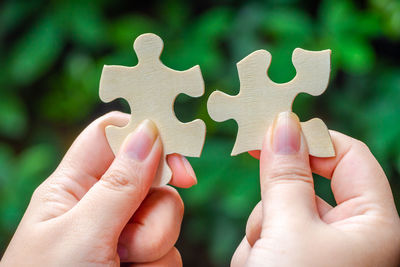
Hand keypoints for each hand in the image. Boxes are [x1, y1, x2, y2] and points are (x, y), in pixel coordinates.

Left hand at [1, 112, 196, 265]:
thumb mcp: (81, 234)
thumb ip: (120, 184)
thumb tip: (148, 131)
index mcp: (73, 187)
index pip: (111, 137)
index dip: (144, 133)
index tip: (177, 156)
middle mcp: (101, 206)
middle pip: (152, 180)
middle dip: (154, 212)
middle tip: (127, 243)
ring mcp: (123, 234)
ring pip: (167, 217)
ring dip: (153, 247)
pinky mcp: (142, 258)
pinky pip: (170, 248)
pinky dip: (157, 265)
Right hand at [232, 112, 399, 266]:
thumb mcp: (289, 228)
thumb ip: (285, 175)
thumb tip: (283, 123)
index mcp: (373, 224)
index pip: (350, 156)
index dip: (312, 139)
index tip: (272, 129)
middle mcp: (350, 235)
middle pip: (306, 185)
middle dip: (275, 200)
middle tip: (263, 210)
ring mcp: (320, 249)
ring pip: (280, 211)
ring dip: (261, 231)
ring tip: (260, 259)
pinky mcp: (294, 259)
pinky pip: (269, 233)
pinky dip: (255, 247)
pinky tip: (256, 265)